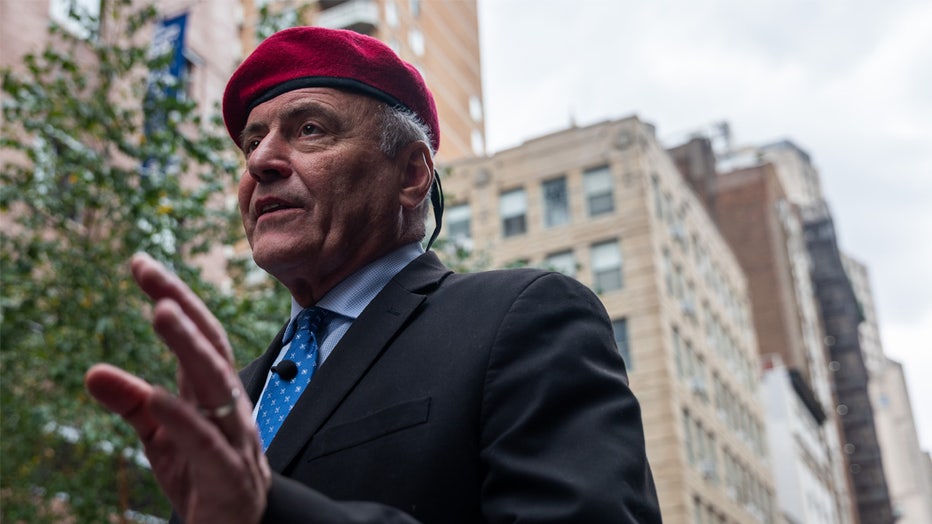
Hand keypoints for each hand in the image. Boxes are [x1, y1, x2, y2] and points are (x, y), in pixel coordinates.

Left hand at [85, 253, 269, 523]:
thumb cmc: (202, 477)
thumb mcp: (160, 437)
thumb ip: (132, 402)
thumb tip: (92, 371)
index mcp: (214, 393)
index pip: (199, 335)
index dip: (174, 297)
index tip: (141, 264)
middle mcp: (231, 407)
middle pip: (212, 347)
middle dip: (184, 308)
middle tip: (152, 278)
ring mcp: (235, 439)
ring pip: (219, 384)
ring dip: (190, 346)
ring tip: (161, 313)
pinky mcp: (228, 476)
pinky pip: (207, 443)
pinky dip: (185, 418)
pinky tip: (159, 398)